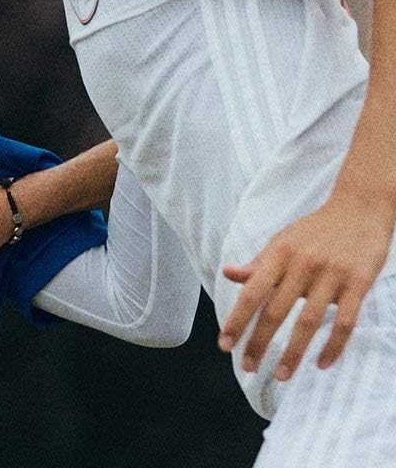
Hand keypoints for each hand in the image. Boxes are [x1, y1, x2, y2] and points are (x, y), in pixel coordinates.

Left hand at [218, 195, 392, 380]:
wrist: (358, 209)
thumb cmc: (315, 230)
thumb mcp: (281, 241)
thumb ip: (258, 263)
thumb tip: (228, 274)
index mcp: (279, 254)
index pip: (252, 292)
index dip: (237, 319)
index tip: (225, 344)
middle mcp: (302, 264)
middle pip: (275, 310)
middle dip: (259, 342)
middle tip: (248, 367)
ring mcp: (331, 275)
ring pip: (308, 321)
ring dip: (294, 352)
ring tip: (281, 374)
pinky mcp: (358, 283)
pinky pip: (345, 322)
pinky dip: (333, 346)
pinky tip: (321, 363)